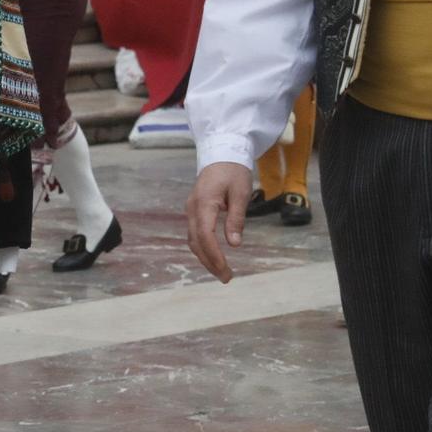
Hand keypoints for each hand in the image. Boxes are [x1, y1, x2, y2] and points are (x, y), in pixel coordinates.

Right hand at [185, 161, 252, 281]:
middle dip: (210, 262)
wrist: (221, 153)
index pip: (205, 235)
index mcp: (204, 202)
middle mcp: (192, 208)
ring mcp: (191, 209)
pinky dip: (203, 248)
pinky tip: (214, 257)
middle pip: (196, 241)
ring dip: (205, 258)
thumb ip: (236, 219)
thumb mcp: (241, 193)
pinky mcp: (195, 210)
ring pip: (193, 240)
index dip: (214, 255)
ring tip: (221, 272)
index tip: (225, 269)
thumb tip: (234, 244)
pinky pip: (194, 233)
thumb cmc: (234, 171)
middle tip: (226, 278)